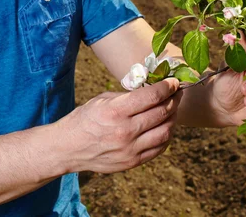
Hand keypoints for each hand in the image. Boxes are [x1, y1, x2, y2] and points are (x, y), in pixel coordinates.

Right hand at [59, 78, 182, 173]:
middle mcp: (125, 131)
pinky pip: (159, 148)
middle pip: (162, 112)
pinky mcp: (132, 162)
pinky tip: (164, 126)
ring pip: (165, 131)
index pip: (152, 96)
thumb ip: (128, 96)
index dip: (167, 87)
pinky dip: (166, 135)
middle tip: (177, 93)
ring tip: (172, 109)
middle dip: (174, 100)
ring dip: (173, 118)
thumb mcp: (103, 100)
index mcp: (116, 111)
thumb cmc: (85, 119)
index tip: (173, 82)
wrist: (68, 148)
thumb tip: (152, 89)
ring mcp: (130, 149)